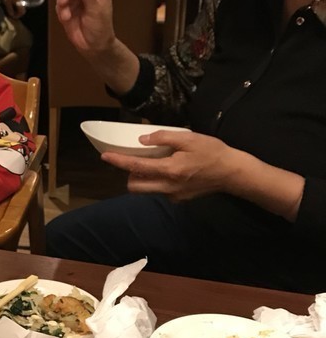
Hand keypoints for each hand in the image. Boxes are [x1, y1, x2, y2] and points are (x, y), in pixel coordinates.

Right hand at [55, 0, 115, 55]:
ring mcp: (76, 1)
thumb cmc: (100, 28)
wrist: (93, 46)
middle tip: (63, 1)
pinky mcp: (68, 9)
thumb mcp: (95, 10)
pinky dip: (61, 11)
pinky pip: (60, 5)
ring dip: (62, 3)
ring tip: (66, 15)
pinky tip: (66, 18)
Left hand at [102, 130, 237, 200]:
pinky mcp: (180, 199)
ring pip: (147, 190)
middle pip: (135, 186)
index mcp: (170, 170)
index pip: (136, 167)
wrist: (233, 173)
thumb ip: (164, 138)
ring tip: (152, 162)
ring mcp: (174, 196)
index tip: (105, 156)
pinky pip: (160, 191)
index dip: (119, 161)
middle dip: (128, 174)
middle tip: (134, 160)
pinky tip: (168, 169)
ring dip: (143, 178)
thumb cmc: (213, 152)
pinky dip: (156, 181)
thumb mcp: (189, 138)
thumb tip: (143, 140)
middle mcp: (168, 187)